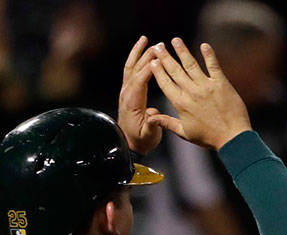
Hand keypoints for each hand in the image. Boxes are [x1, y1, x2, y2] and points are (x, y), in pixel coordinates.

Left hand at [118, 36, 161, 153]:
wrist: (129, 143)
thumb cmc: (140, 140)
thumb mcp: (147, 135)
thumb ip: (151, 124)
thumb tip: (153, 114)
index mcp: (132, 102)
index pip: (140, 80)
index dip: (149, 68)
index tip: (160, 57)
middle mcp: (127, 93)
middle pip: (136, 69)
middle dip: (146, 56)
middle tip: (159, 45)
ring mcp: (126, 91)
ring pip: (131, 67)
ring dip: (138, 53)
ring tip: (146, 40)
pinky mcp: (128, 91)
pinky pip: (131, 71)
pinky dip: (136, 58)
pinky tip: (142, 51)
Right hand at [148, 39, 250, 149]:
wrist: (232, 138)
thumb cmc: (209, 138)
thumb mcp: (185, 133)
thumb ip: (167, 123)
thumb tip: (150, 118)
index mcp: (181, 104)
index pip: (165, 83)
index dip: (158, 71)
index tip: (153, 61)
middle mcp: (191, 92)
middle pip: (175, 70)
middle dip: (165, 56)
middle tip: (159, 46)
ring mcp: (206, 86)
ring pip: (191, 64)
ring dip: (182, 51)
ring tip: (176, 40)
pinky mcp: (221, 84)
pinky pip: (213, 66)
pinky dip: (208, 55)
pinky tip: (204, 45)